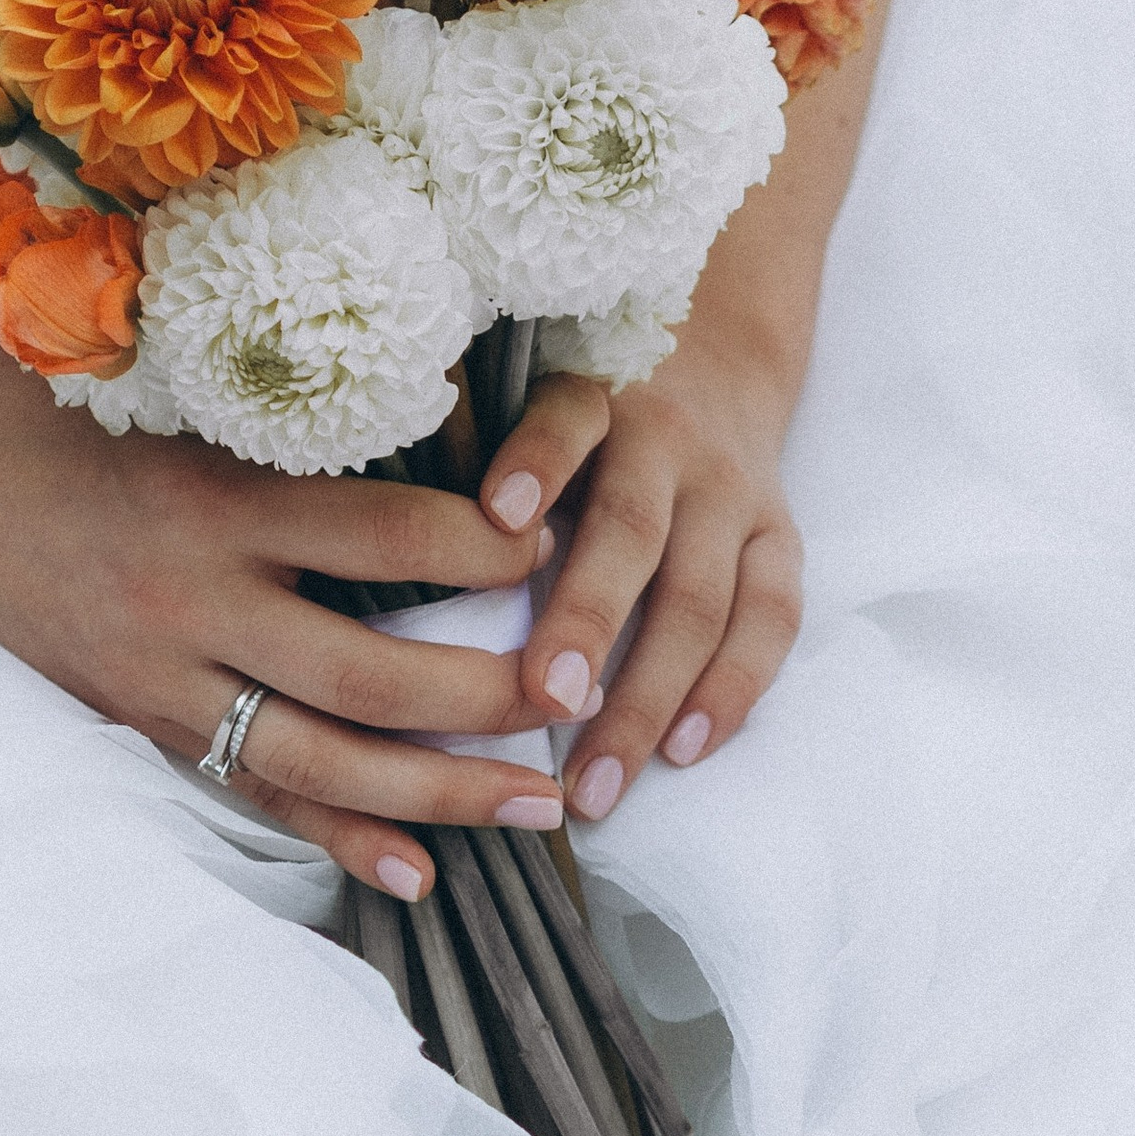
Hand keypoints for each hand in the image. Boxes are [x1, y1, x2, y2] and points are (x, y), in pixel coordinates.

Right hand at [0, 298, 567, 899]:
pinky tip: (418, 876)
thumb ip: (312, 431)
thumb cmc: (81, 405)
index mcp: (221, 496)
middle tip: (583, 700)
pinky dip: (338, 840)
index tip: (561, 543)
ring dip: (441, 793)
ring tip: (539, 806)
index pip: (390, 530)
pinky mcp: (139, 717)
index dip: (490, 542)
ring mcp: (160, 672)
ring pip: (322, 757)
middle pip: (370, 670)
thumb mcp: (197, 399)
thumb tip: (470, 429)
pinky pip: (253, 791)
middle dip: (488, 696)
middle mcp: (192, 596)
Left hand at [477, 311, 804, 823]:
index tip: (495, 516)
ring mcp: (731, 492)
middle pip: (632, 532)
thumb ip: (461, 450)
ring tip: (600, 778)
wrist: (715, 357)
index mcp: (590, 397)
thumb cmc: (578, 411)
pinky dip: (731, 688)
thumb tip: (355, 531)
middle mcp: (667, 441)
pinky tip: (683, 751)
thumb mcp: (520, 396)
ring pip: (700, 596)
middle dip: (590, 620)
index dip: (536, 462)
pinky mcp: (779, 535)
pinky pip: (770, 617)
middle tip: (545, 701)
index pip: (565, 422)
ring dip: (651, 691)